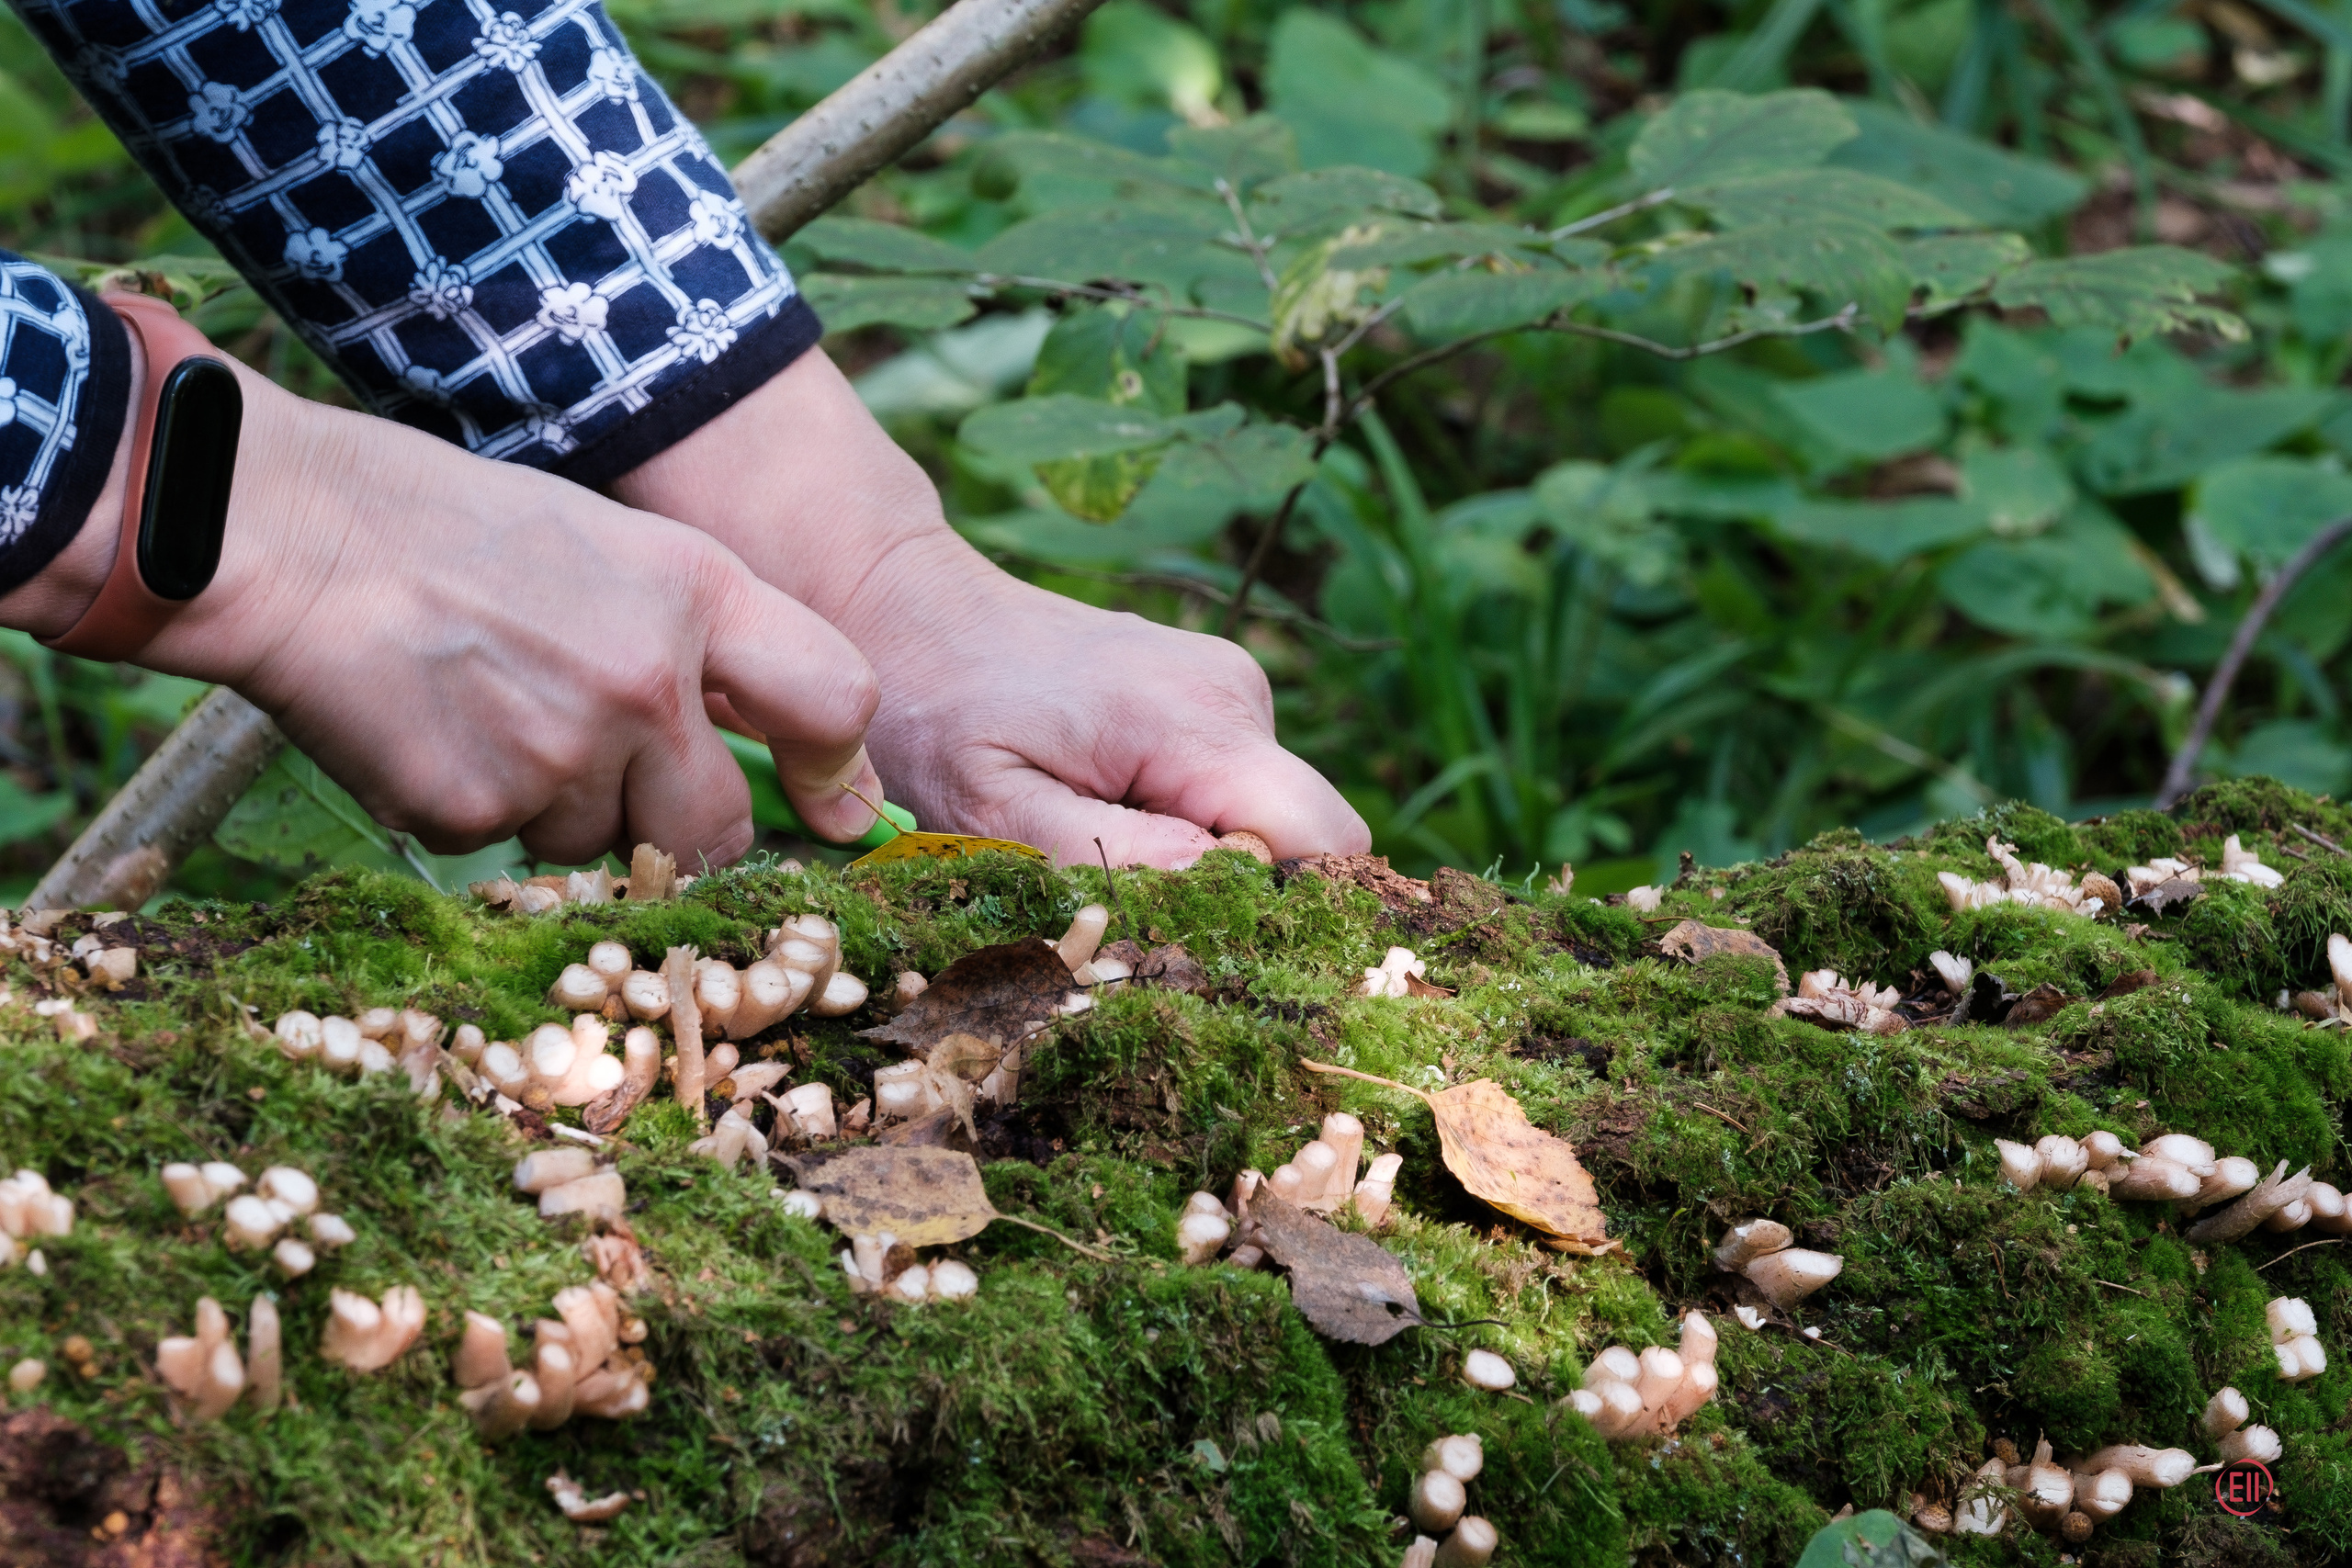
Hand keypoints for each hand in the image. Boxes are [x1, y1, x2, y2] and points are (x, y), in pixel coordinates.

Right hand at [1, 313, 883, 864]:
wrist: (300, 538)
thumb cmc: (459, 534)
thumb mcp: (617, 545)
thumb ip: (704, 636)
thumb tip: (778, 738)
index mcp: (698, 593)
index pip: (836, 699)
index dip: (839, 768)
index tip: (834, 804)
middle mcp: (650, 681)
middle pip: (721, 831)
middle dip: (679, 831)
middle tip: (617, 785)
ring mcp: (566, 753)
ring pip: (608, 848)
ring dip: (567, 815)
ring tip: (497, 719)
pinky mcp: (481, 808)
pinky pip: (513, 850)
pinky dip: (483, 812)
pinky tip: (440, 736)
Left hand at [615, 351, 1368, 866]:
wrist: (902, 611)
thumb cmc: (934, 713)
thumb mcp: (996, 806)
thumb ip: (1108, 853)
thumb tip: (1220, 883)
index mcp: (1201, 722)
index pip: (1324, 840)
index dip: (1284, 910)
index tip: (1194, 936)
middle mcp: (1237, 696)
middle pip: (1302, 839)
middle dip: (1232, 892)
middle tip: (1114, 892)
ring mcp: (1228, 691)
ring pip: (1262, 819)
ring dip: (1194, 856)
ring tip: (1084, 831)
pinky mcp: (1206, 699)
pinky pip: (1230, 789)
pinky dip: (1177, 821)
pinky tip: (1095, 803)